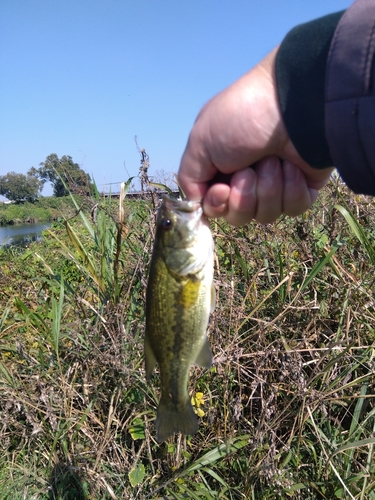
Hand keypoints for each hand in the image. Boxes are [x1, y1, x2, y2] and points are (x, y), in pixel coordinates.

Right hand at [178, 48, 332, 224]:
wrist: (293, 105)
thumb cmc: (242, 117)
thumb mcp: (200, 141)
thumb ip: (189, 177)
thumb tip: (196, 203)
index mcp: (221, 169)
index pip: (214, 208)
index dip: (217, 205)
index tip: (223, 189)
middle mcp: (247, 179)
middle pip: (238, 216)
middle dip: (244, 197)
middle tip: (249, 171)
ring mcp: (276, 184)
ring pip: (266, 215)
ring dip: (268, 189)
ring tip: (273, 160)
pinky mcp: (304, 187)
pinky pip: (293, 209)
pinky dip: (291, 190)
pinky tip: (292, 167)